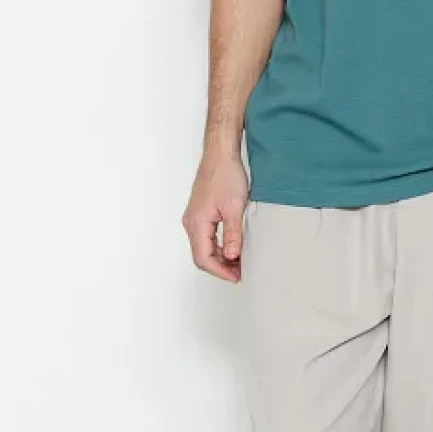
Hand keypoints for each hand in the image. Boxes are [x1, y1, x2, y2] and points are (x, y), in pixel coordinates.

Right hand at [183, 149, 249, 282]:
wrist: (220, 154)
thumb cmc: (225, 175)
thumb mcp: (235, 207)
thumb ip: (233, 234)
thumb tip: (233, 256)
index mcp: (197, 223)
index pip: (203, 258)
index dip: (220, 271)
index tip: (237, 276)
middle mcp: (191, 223)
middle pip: (201, 256)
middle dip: (221, 267)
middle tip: (241, 272)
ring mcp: (194, 218)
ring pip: (204, 247)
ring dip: (221, 257)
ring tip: (240, 261)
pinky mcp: (200, 213)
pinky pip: (206, 237)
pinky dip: (219, 246)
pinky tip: (234, 246)